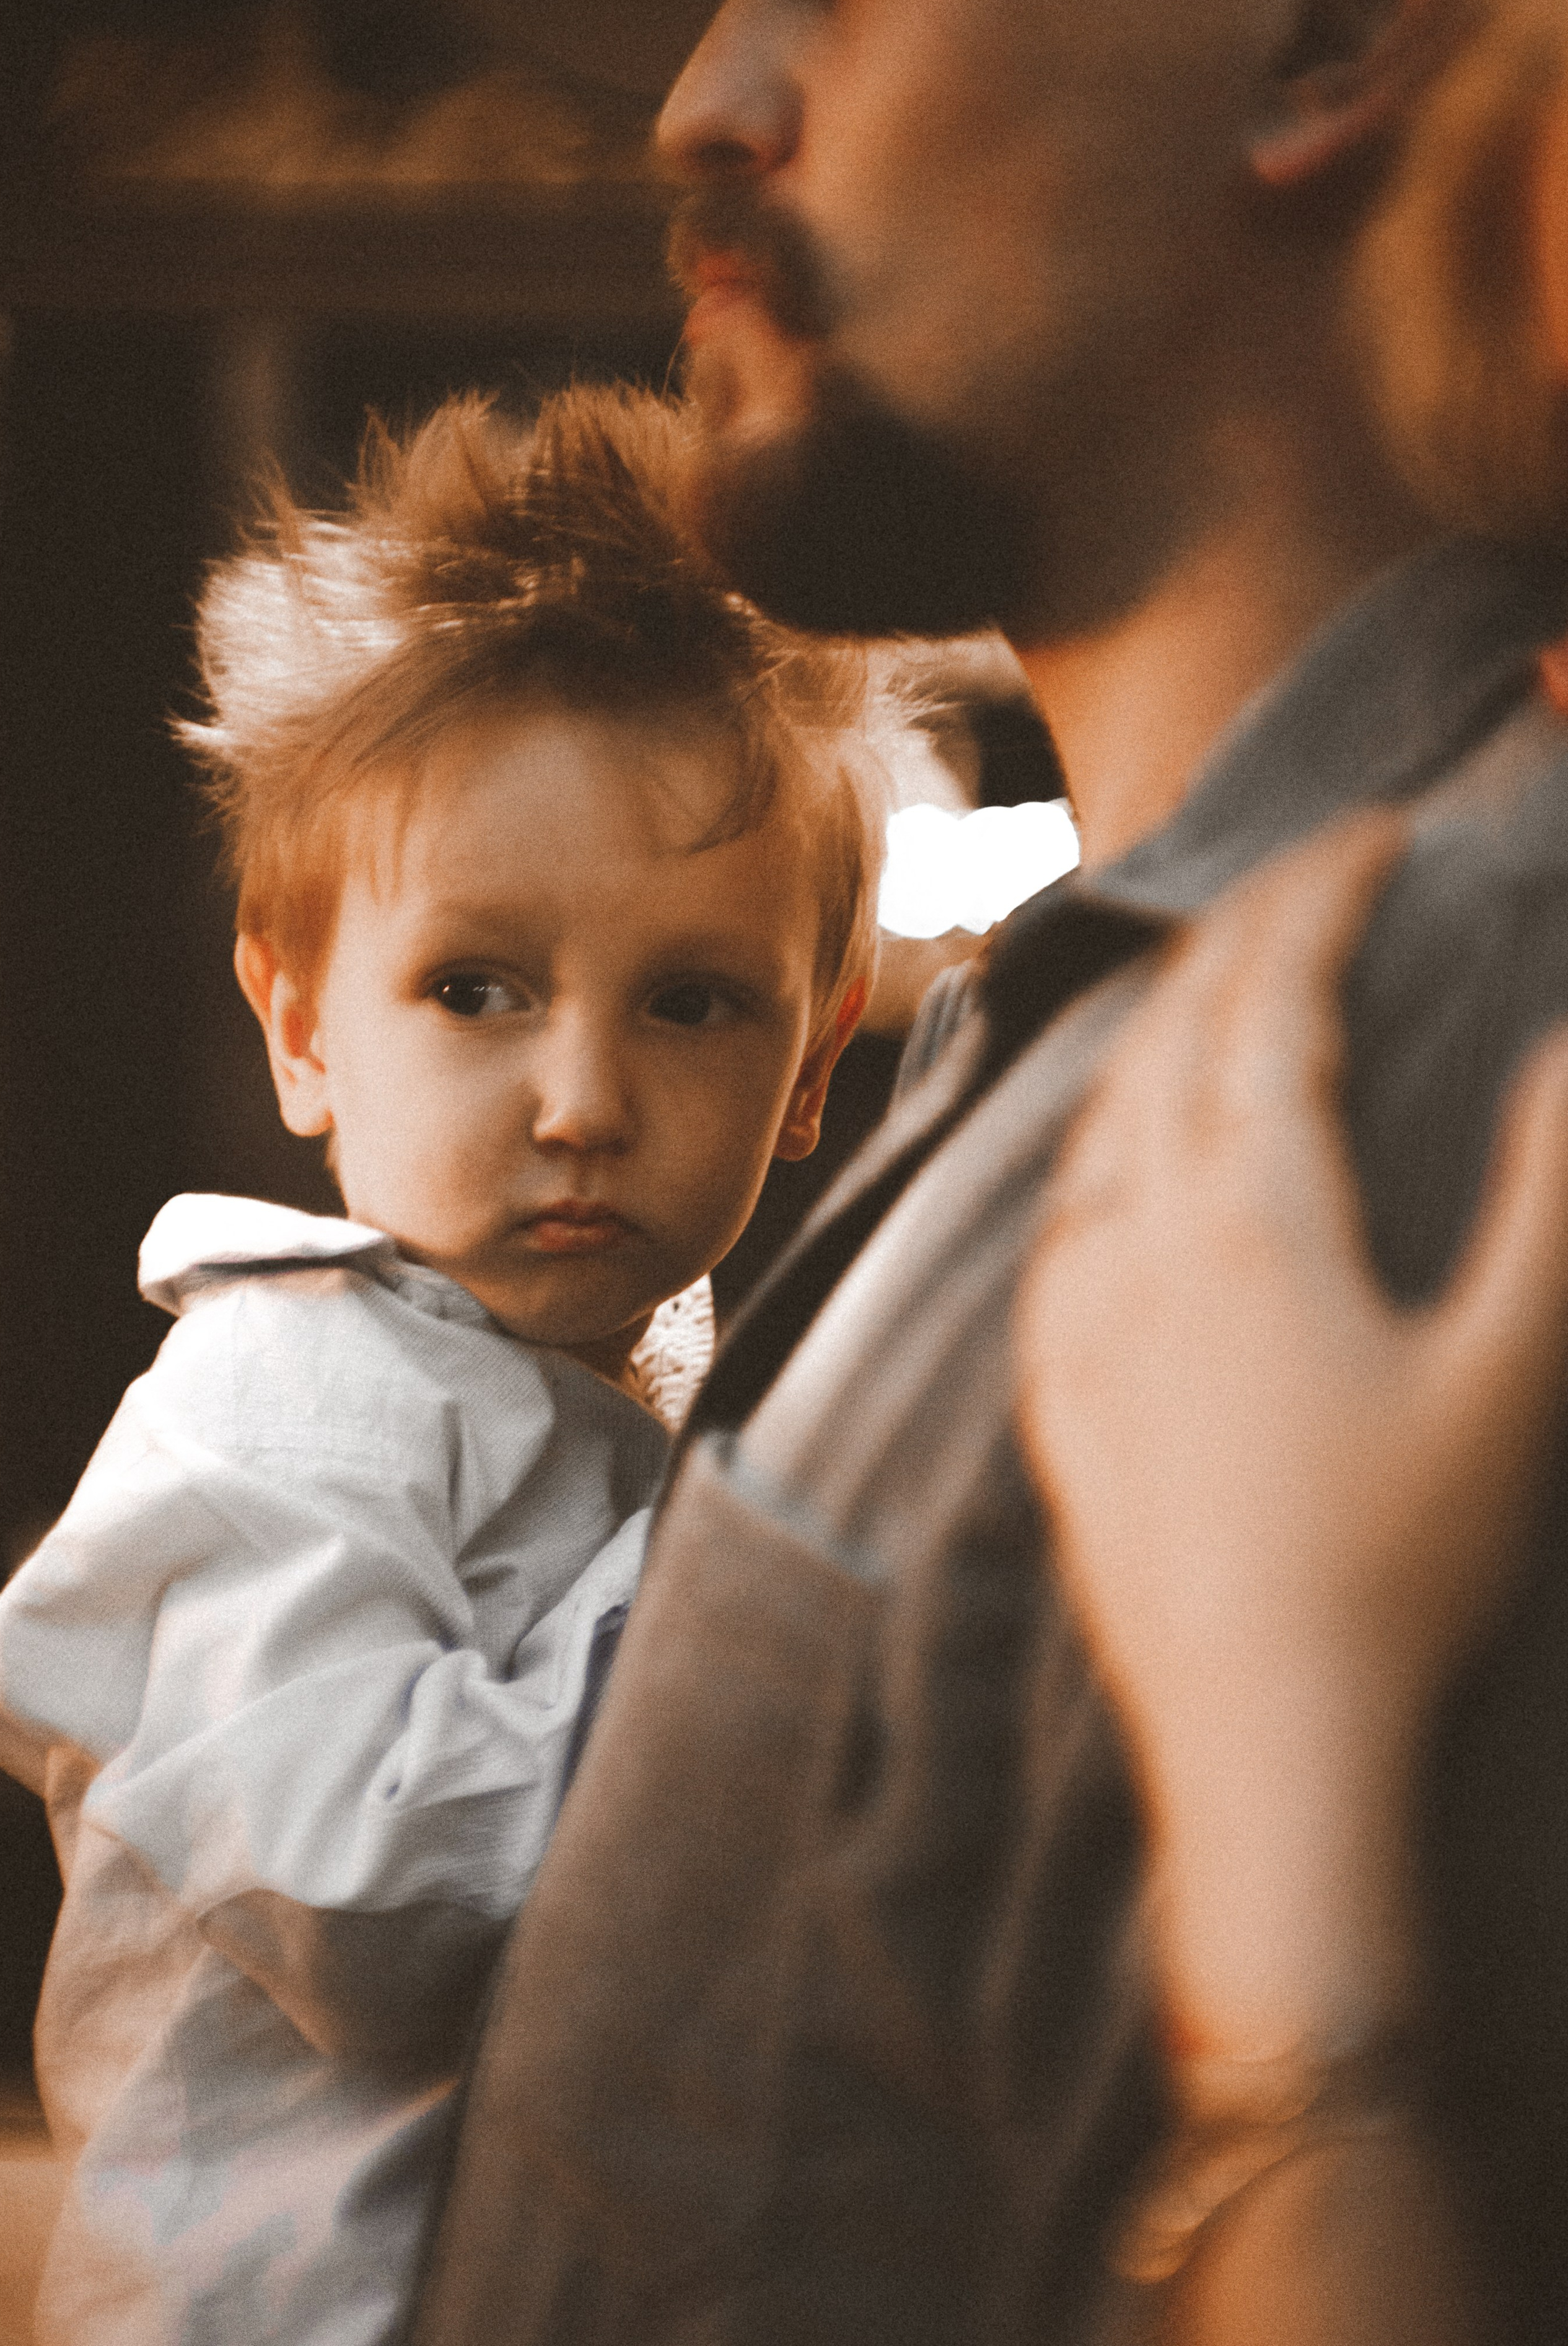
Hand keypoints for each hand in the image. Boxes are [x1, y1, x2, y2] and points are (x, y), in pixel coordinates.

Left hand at [1013, 811, 1567, 2060]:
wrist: (1270, 1741)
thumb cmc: (1404, 1565)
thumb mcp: (1511, 1374)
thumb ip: (1547, 1197)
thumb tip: (1567, 1044)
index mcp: (1253, 1218)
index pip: (1274, 1005)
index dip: (1321, 897)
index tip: (1369, 831)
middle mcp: (1141, 1245)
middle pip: (1175, 1038)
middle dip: (1238, 931)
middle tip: (1307, 871)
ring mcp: (1080, 1321)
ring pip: (1102, 1118)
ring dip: (1161, 1025)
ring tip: (1218, 979)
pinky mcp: (1055, 1394)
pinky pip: (1058, 1219)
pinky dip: (1100, 1140)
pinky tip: (1123, 1155)